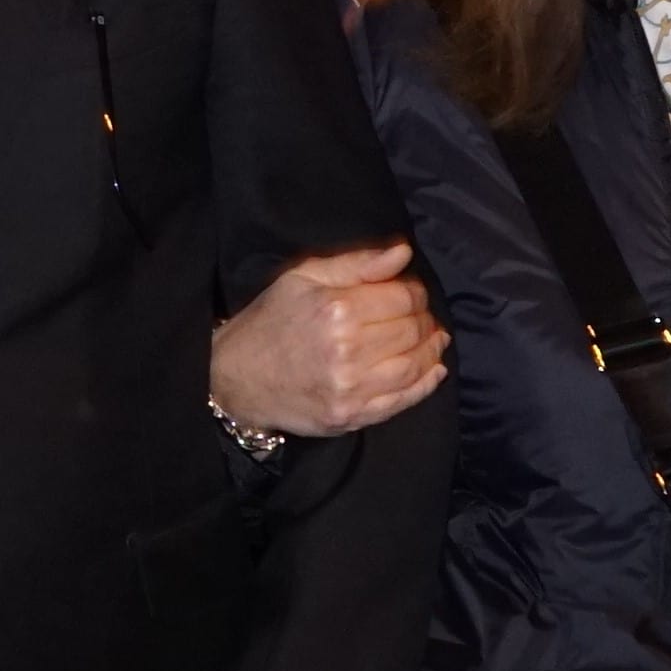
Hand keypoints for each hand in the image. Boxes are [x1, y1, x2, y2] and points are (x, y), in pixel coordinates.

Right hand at [208, 245, 447, 441]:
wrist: (237, 377)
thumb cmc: (270, 320)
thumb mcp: (303, 277)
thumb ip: (356, 263)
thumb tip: (403, 253)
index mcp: (336, 309)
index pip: (402, 299)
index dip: (415, 292)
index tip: (411, 292)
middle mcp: (347, 350)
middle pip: (411, 331)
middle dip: (424, 320)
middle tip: (422, 316)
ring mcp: (350, 388)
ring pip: (413, 366)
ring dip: (431, 351)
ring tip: (434, 340)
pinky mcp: (350, 416)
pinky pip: (401, 402)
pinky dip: (425, 386)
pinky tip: (434, 370)